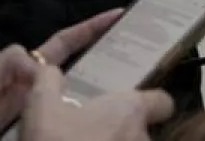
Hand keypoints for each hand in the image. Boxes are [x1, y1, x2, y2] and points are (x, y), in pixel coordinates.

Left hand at [0, 10, 122, 140]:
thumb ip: (4, 65)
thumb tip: (41, 63)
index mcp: (15, 74)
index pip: (58, 46)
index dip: (86, 30)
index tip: (116, 15)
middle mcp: (29, 93)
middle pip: (73, 69)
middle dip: (101, 58)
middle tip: (134, 53)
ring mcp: (33, 117)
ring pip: (73, 98)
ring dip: (97, 93)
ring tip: (125, 91)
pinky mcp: (34, 135)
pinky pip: (60, 123)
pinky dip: (79, 120)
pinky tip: (96, 121)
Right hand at [21, 65, 173, 140]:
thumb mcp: (41, 107)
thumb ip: (48, 82)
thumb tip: (49, 70)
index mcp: (130, 111)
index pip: (163, 102)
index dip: (149, 104)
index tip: (130, 108)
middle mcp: (142, 138)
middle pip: (143, 131)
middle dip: (124, 132)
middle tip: (95, 132)